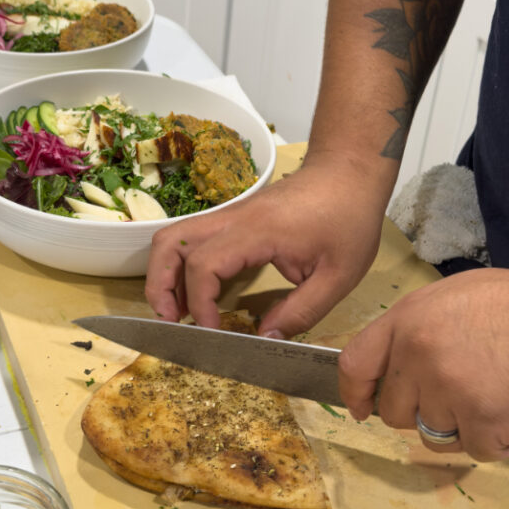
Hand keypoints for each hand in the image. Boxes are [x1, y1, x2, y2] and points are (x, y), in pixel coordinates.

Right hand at [145, 161, 386, 337]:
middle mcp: (234, 217)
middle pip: (170, 243)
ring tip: (177, 312)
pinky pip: (194, 237)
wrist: (349, 171)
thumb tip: (266, 338)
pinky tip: (199, 294)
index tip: (212, 330)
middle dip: (159, 285)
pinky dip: (183, 265)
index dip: (199, 302)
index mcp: (258, 231)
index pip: (204, 264)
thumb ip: (302, 310)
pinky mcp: (235, 216)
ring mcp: (231, 213)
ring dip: (165, 273)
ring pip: (174, 236)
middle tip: (170, 322)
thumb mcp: (339, 274)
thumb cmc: (349, 217)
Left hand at [337, 266, 508, 460]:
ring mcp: (450, 393)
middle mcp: (420, 358)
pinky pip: (476, 450)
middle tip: (460, 394)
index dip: (355, 392)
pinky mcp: (484, 423)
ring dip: (461, 426)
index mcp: (408, 321)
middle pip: (394, 411)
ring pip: (433, 436)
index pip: (356, 364)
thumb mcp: (455, 294)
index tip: (362, 408)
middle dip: (420, 410)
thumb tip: (394, 365)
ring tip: (496, 396)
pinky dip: (498, 439)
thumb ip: (416, 328)